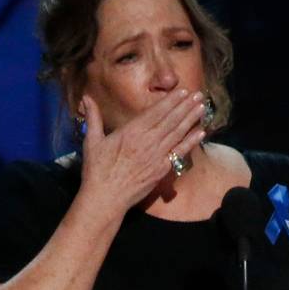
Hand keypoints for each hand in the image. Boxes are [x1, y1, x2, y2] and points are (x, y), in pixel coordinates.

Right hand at [78, 89, 207, 212]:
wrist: (106, 198)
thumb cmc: (97, 170)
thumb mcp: (92, 141)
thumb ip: (93, 118)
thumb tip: (86, 98)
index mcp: (131, 131)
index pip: (155, 112)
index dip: (171, 101)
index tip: (182, 91)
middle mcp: (147, 141)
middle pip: (170, 119)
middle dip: (185, 105)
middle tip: (198, 94)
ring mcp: (157, 155)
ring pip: (177, 133)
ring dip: (191, 119)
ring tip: (202, 107)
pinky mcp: (162, 169)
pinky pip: (179, 152)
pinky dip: (191, 142)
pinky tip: (201, 132)